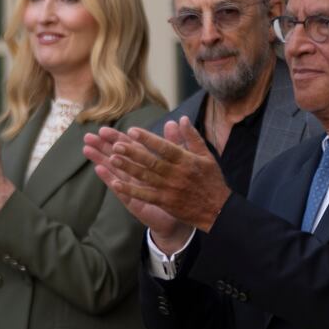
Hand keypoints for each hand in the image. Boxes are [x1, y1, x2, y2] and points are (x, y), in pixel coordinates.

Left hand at [82, 118, 228, 236]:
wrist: (217, 210)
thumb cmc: (211, 180)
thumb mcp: (206, 156)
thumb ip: (192, 137)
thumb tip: (181, 119)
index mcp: (186, 161)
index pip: (164, 147)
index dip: (147, 139)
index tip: (132, 131)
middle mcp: (176, 174)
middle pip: (151, 161)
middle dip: (132, 152)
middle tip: (115, 144)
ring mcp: (169, 189)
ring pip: (145, 176)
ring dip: (127, 167)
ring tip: (111, 158)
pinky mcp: (165, 202)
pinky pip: (145, 195)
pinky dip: (130, 189)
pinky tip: (116, 184)